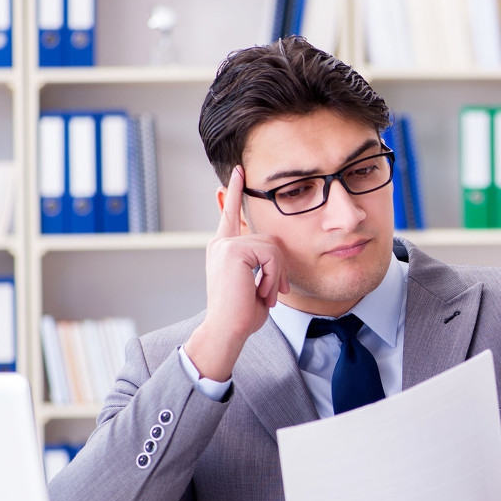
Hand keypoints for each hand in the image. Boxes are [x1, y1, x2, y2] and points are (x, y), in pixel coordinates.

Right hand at [183, 166, 289, 380]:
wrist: (227, 330)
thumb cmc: (242, 313)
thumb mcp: (255, 283)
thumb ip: (260, 263)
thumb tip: (273, 253)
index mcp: (224, 249)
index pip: (230, 214)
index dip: (235, 191)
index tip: (238, 171)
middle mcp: (221, 243)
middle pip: (270, 239)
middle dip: (279, 268)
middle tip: (271, 293)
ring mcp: (225, 245)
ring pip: (273, 247)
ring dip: (276, 275)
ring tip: (263, 294)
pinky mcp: (233, 250)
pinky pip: (271, 254)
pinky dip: (272, 276)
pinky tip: (260, 292)